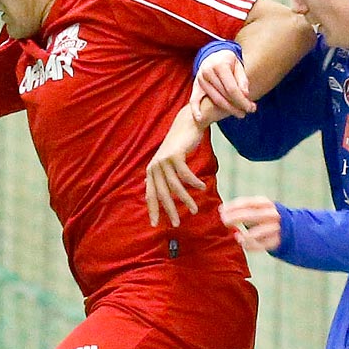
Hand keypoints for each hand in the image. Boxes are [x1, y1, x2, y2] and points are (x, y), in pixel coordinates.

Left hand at [146, 110, 206, 226]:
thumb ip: (157, 174)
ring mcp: (164, 161)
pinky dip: (194, 183)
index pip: (150, 195)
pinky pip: (186, 175)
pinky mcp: (175, 156)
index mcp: (151, 172)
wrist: (187, 124)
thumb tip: (146, 185)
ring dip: (186, 200)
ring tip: (194, 210)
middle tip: (177, 224)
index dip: (153, 210)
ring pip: (175, 187)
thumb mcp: (165, 161)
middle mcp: (154, 167)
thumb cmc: (178, 145)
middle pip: (162, 194)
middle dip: (169, 211)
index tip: (155, 225)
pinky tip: (202, 188)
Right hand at [190, 49, 254, 122]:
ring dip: (228, 109)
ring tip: (240, 114)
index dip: (241, 100)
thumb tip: (245, 94)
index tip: (251, 107)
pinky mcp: (196, 86)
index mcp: (220, 65)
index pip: (232, 88)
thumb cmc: (228, 61)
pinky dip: (195, 109)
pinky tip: (199, 118)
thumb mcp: (238, 65)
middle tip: (248, 111)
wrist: (213, 55)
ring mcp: (200, 79)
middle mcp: (208, 72)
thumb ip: (242, 79)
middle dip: (237, 106)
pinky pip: (194, 99)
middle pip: (224, 95)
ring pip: (215, 99)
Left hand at [219, 196, 281, 252]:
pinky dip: (249, 245)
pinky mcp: (275, 241)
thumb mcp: (255, 208)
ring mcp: (275, 228)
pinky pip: (259, 246)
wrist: (288, 228)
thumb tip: (221, 210)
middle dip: (234, 218)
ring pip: (256, 233)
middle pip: (250, 215)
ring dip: (244, 236)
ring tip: (236, 235)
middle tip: (224, 221)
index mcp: (265, 203)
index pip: (246, 203)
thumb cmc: (264, 216)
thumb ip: (240, 208)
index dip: (232, 207)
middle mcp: (271, 214)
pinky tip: (243, 242)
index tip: (221, 211)